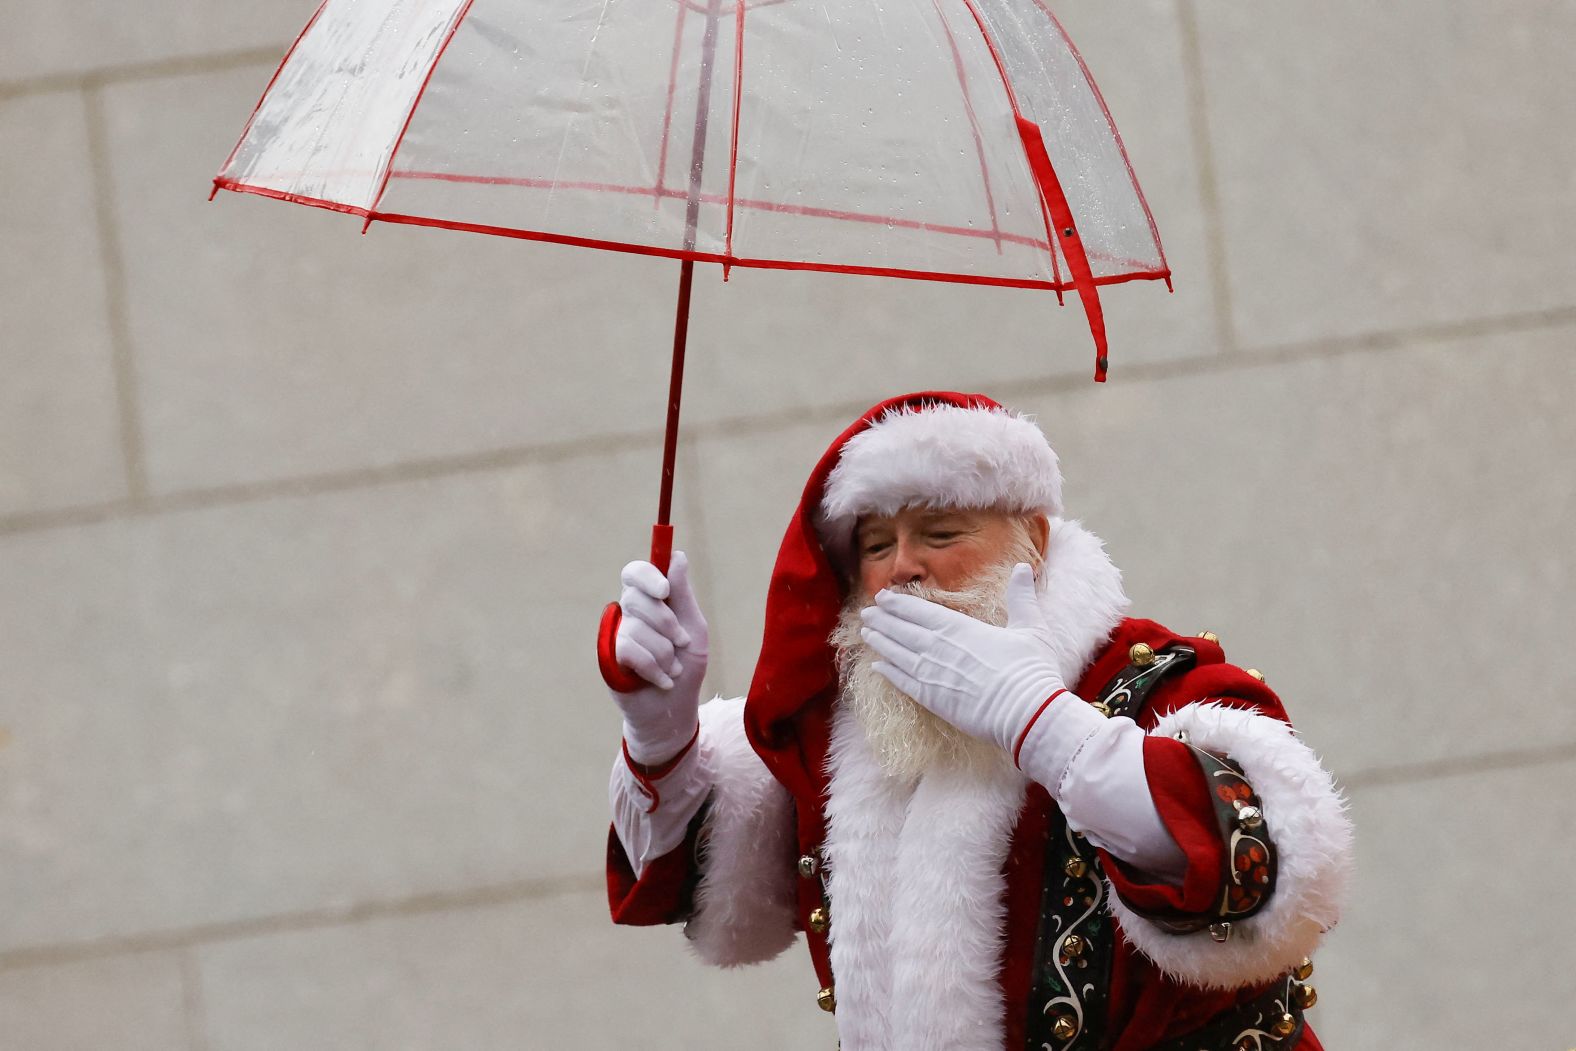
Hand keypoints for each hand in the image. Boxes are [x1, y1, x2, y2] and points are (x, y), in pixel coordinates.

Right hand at [609, 551, 709, 765]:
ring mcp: (616, 636)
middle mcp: (629, 614)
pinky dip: (654, 668)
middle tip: (683, 643)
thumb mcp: (694, 629)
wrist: (675, 710)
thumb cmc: (687, 667)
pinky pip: (630, 650)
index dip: (647, 577)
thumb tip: (677, 556)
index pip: (635, 572)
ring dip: (665, 654)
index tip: (665, 591)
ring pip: (638, 628)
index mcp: (650, 600)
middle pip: (636, 597)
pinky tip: (662, 681)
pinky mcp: (609, 659)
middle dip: (667, 623)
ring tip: (672, 669)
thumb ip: (683, 595)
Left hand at [859, 563, 1065, 754]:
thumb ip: (1022, 597)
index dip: (898, 603)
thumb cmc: (1030, 669)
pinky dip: (888, 673)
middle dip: (882, 620)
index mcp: (959, 628)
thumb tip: (1024, 568)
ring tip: (866, 633)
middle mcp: (939, 649)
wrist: (1025, 713)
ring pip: (898, 654)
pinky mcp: (933, 700)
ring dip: (880, 642)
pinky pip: (903, 683)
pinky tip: (877, 667)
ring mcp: (933, 675)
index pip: (920, 611)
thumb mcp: (1031, 627)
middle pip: (902, 631)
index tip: (882, 597)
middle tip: (866, 613)